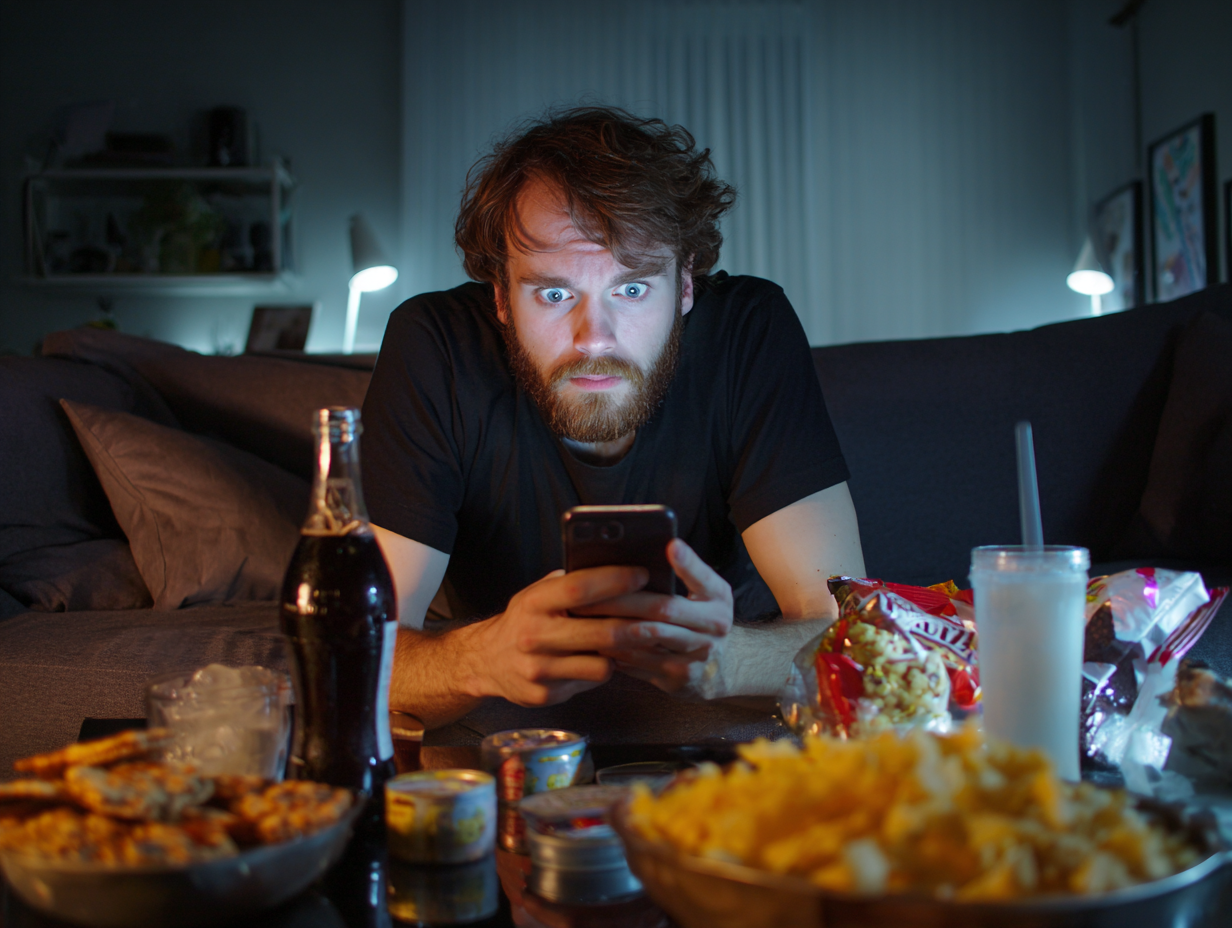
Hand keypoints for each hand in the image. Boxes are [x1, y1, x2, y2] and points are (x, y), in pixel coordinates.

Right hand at [463, 564, 710, 707]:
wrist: (487, 660)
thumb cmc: (526, 619)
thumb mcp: (539, 594)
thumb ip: (571, 584)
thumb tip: (619, 566)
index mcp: (533, 603)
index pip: (579, 587)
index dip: (615, 580)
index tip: (642, 574)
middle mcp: (533, 636)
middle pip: (599, 630)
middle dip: (636, 621)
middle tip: (661, 613)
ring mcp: (538, 669)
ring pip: (602, 662)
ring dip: (622, 651)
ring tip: (630, 639)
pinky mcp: (545, 695)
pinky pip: (591, 681)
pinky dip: (602, 669)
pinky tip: (603, 659)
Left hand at [571, 539, 733, 692]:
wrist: (720, 668)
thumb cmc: (703, 619)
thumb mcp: (706, 591)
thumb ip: (688, 570)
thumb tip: (666, 545)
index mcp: (718, 598)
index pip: (701, 578)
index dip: (687, 563)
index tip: (669, 545)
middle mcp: (713, 628)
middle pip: (661, 609)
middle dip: (620, 600)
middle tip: (587, 594)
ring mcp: (697, 656)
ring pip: (647, 637)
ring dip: (612, 626)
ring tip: (584, 616)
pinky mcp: (679, 678)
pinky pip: (640, 662)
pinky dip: (615, 650)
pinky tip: (595, 640)